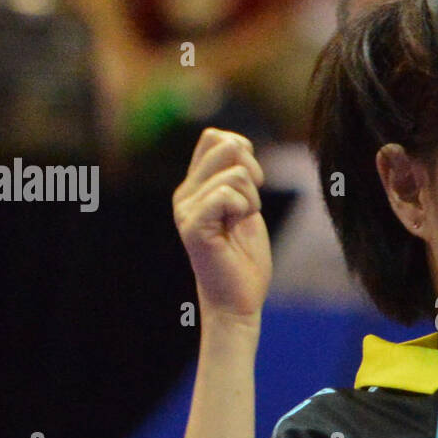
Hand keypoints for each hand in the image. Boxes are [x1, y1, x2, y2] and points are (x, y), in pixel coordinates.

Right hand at [172, 128, 271, 325]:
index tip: (251, 184)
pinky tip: (235, 229)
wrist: (237, 299)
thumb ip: (237, 174)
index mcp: (194, 185)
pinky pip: (227, 195)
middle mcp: (184, 193)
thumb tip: (237, 143)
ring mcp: (185, 209)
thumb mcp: (245, 205)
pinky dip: (244, 210)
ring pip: (235, 173)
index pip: (215, 137)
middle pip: (226, 146)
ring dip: (251, 199)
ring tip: (239, 224)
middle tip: (249, 206)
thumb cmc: (244, 257)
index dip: (243, 152)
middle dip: (252, 173)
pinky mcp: (193, 226)